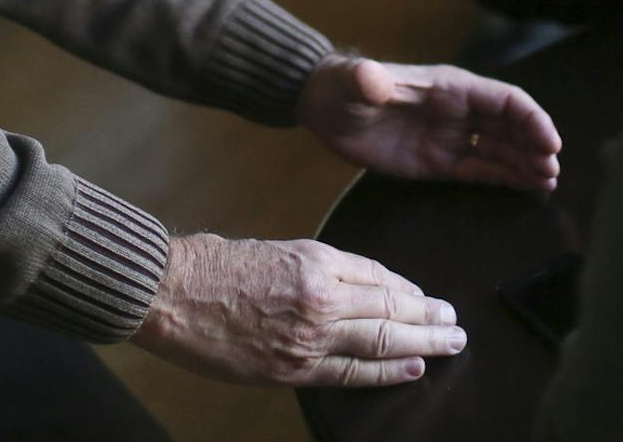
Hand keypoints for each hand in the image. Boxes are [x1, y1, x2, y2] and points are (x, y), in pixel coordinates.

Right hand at [132, 234, 464, 386]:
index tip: (426, 296)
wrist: (168, 292)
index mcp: (315, 258)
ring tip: (449, 344)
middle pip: (391, 308)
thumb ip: (315, 269)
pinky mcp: (292, 368)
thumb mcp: (273, 249)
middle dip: (429, 317)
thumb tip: (353, 287)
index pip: (378, 276)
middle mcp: (322, 296)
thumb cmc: (212, 265)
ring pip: (381, 340)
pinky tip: (411, 370)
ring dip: (422, 343)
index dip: (408, 289)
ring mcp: (309, 335)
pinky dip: (386, 373)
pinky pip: (351, 373)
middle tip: (455, 323)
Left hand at [296, 55, 560, 190]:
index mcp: (450, 87)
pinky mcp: (437, 162)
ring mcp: (450, 137)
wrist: (325, 107)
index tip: (549, 143)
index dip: (531, 118)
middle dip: (535, 145)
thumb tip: (370, 79)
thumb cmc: (343, 87)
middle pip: (511, 125)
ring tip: (548, 183)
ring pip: (501, 148)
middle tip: (551, 171)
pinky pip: (480, 168)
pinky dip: (505, 177)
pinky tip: (528, 188)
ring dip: (526, 163)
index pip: (504, 99)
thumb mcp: (354, 83)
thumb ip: (366, 81)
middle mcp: (459, 111)